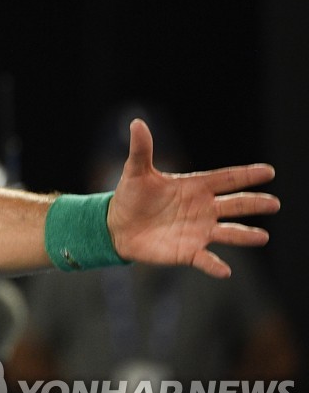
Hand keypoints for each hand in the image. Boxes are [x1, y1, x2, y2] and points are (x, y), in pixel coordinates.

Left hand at [106, 119, 278, 277]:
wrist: (117, 226)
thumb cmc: (131, 196)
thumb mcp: (136, 171)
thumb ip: (142, 149)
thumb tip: (136, 122)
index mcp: (195, 187)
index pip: (226, 179)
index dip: (246, 175)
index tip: (268, 172)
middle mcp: (203, 209)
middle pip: (235, 204)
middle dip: (254, 203)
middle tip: (274, 203)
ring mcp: (198, 231)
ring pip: (228, 233)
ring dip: (244, 236)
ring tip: (262, 236)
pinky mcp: (187, 252)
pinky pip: (205, 260)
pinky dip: (215, 266)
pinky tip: (224, 270)